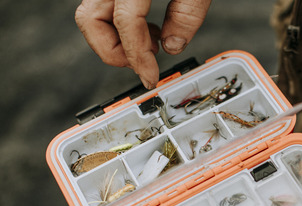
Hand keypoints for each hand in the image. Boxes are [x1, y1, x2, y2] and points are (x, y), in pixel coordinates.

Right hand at [75, 0, 211, 88]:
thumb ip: (187, 13)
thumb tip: (172, 46)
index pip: (125, 24)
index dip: (138, 56)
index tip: (150, 78)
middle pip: (90, 21)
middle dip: (113, 52)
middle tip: (143, 63)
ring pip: (91, 16)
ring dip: (114, 40)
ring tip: (150, 43)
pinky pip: (103, 8)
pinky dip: (118, 26)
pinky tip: (147, 28)